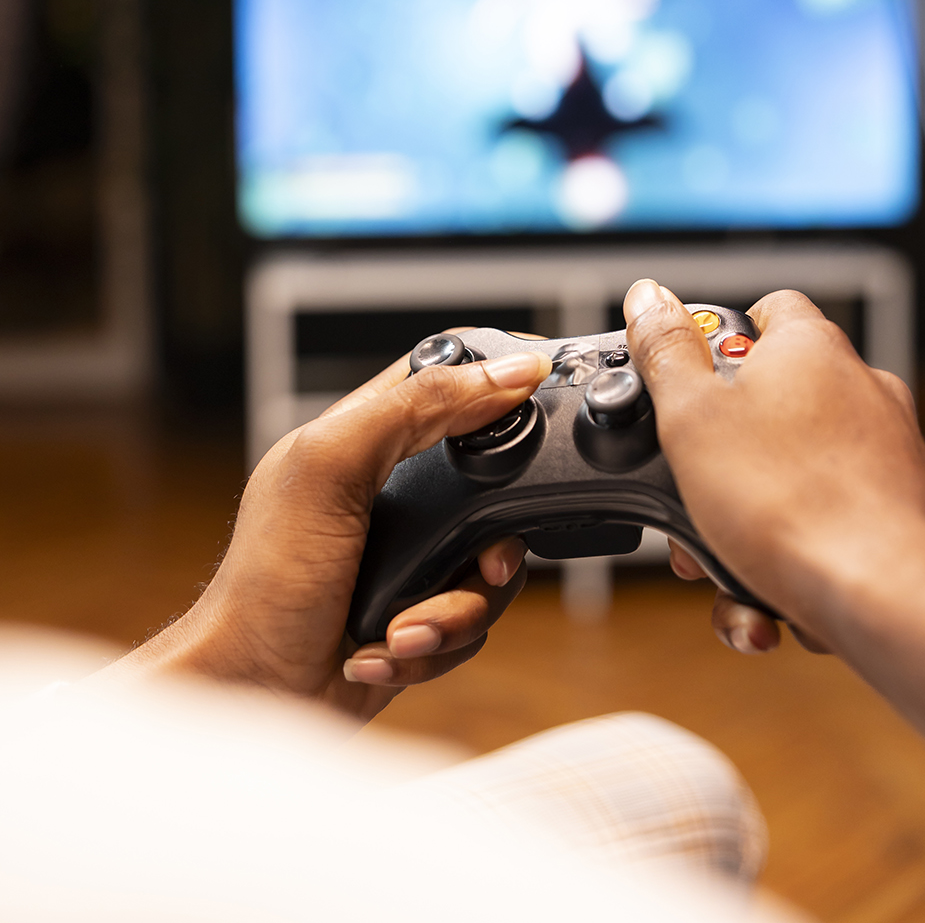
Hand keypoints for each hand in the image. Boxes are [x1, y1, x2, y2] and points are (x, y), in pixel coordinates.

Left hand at [100, 344, 551, 722]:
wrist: (249, 693)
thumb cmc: (263, 583)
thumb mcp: (332, 469)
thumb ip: (416, 408)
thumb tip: (506, 370)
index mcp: (366, 436)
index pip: (448, 379)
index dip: (498, 386)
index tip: (534, 414)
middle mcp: (393, 491)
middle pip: (494, 487)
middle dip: (491, 542)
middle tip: (479, 564)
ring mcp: (409, 556)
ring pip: (492, 567)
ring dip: (453, 610)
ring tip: (401, 630)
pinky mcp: (418, 614)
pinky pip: (472, 626)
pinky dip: (434, 646)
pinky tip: (384, 650)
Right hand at [624, 280, 924, 749]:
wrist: (888, 599)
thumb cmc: (796, 504)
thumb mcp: (692, 417)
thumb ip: (665, 352)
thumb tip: (648, 297)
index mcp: (811, 348)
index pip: (765, 311)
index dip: (716, 339)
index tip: (684, 378)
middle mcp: (859, 389)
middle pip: (769, 405)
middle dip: (718, 458)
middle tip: (690, 491)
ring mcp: (884, 452)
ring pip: (791, 476)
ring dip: (743, 521)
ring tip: (721, 560)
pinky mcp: (897, 512)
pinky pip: (823, 524)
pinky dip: (786, 557)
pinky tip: (762, 598)